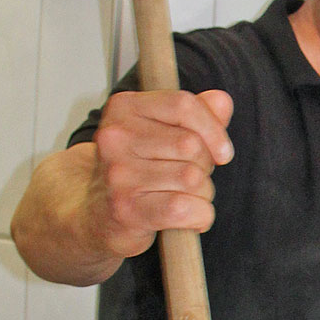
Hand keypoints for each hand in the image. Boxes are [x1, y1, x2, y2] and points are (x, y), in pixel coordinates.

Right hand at [86, 88, 234, 258]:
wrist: (97, 213)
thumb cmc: (135, 171)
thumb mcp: (162, 133)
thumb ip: (193, 115)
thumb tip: (222, 101)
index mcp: (123, 108)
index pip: (183, 105)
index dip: (213, 129)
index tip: (222, 151)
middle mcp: (115, 137)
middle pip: (191, 145)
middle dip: (205, 166)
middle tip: (189, 178)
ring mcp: (118, 174)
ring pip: (193, 179)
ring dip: (203, 194)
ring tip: (184, 197)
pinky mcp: (127, 209)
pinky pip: (185, 209)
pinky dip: (201, 216)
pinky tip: (191, 218)